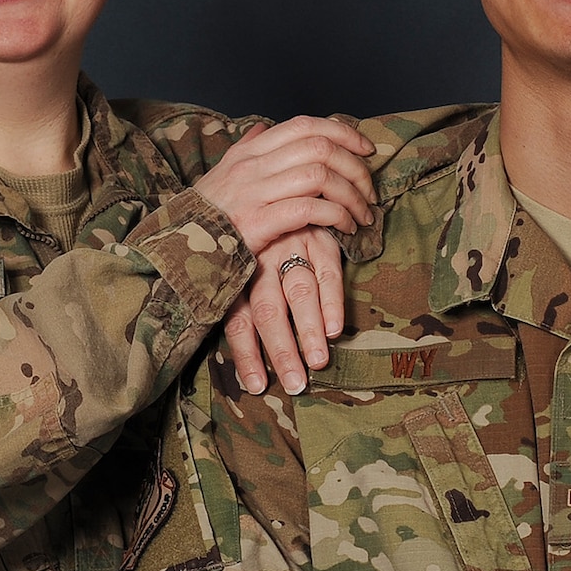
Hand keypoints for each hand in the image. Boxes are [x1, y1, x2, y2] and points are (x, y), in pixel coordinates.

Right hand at [191, 116, 375, 256]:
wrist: (175, 251)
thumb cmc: (205, 216)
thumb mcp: (222, 175)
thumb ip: (246, 149)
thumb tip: (266, 127)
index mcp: (249, 152)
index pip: (304, 125)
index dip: (343, 133)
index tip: (366, 150)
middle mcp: (252, 167)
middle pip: (320, 148)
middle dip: (355, 167)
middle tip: (369, 191)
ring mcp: (254, 194)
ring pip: (319, 177)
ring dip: (352, 195)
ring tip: (362, 214)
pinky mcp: (257, 224)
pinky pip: (309, 210)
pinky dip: (336, 217)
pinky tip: (345, 229)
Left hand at [223, 230, 344, 394]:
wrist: (280, 183)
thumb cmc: (255, 235)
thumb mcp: (237, 262)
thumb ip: (237, 300)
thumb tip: (245, 356)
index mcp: (235, 270)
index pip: (237, 318)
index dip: (246, 354)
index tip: (258, 386)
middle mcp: (260, 258)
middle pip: (267, 310)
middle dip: (281, 349)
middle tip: (295, 383)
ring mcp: (290, 246)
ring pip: (298, 292)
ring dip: (309, 330)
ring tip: (318, 361)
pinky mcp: (319, 237)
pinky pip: (328, 271)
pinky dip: (332, 301)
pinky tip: (335, 328)